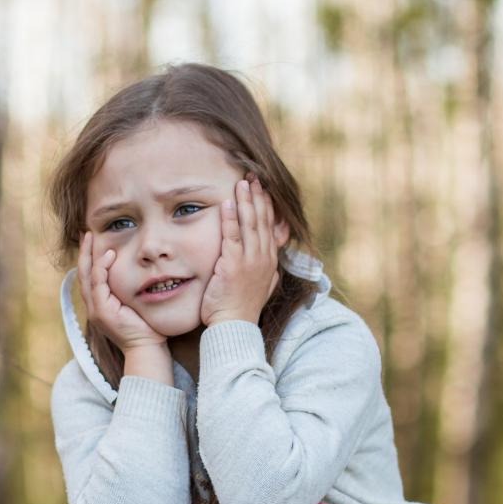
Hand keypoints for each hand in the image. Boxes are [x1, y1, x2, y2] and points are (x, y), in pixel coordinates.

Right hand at [77, 230, 165, 352]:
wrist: (146, 348)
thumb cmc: (146, 328)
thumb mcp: (135, 304)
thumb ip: (129, 291)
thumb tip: (137, 273)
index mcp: (100, 305)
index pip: (90, 277)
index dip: (89, 258)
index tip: (92, 241)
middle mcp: (93, 307)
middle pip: (82, 274)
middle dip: (84, 252)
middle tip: (86, 233)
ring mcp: (95, 310)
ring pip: (87, 277)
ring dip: (89, 255)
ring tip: (91, 237)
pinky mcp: (102, 311)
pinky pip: (98, 285)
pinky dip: (102, 269)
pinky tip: (108, 256)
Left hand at [200, 174, 287, 326]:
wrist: (234, 327)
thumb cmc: (241, 310)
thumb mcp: (262, 289)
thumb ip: (267, 275)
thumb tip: (274, 268)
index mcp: (269, 262)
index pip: (270, 227)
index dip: (266, 206)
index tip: (262, 190)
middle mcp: (263, 258)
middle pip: (262, 220)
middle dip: (258, 196)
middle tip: (254, 176)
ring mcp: (250, 261)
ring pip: (250, 224)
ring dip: (246, 201)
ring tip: (243, 182)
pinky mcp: (233, 265)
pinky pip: (232, 236)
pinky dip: (231, 218)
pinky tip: (228, 203)